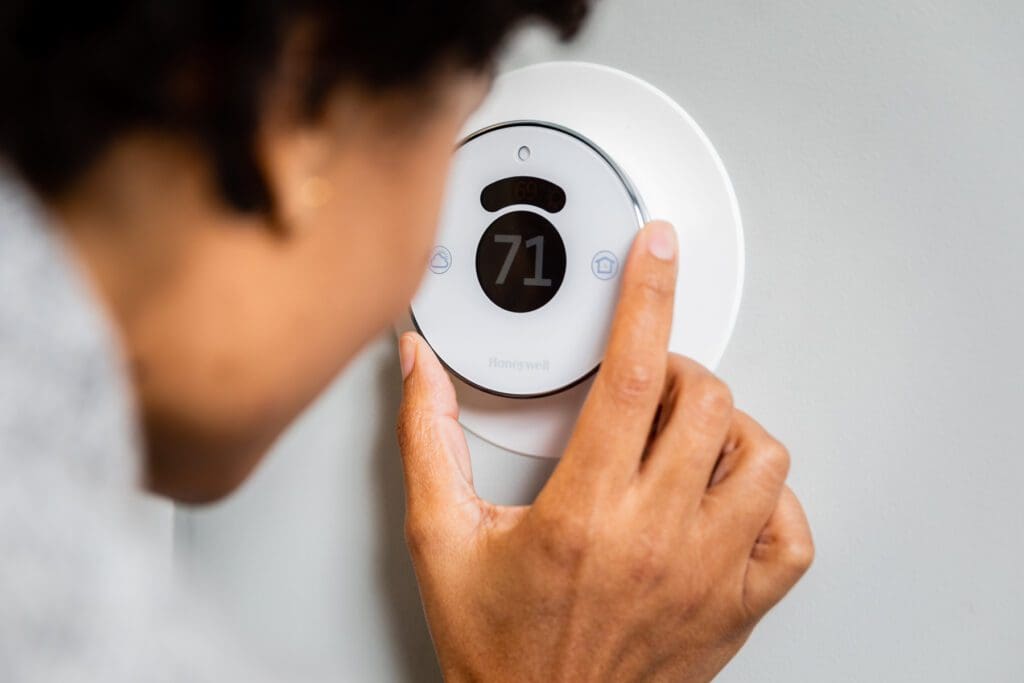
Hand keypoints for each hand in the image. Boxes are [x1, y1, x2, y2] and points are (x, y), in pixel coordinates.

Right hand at [396, 221, 812, 681]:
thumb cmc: (498, 647)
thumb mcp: (440, 537)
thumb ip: (427, 441)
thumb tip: (419, 368)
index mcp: (584, 512)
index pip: (630, 375)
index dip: (647, 296)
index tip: (657, 252)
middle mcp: (657, 539)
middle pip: (705, 402)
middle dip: (676, 370)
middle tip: (644, 387)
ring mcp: (708, 575)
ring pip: (762, 457)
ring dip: (725, 428)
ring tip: (682, 441)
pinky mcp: (738, 608)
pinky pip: (791, 533)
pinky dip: (769, 500)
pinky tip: (723, 499)